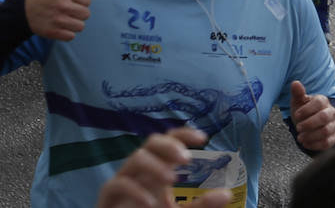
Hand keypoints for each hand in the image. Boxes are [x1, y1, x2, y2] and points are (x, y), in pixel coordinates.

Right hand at [24, 0, 90, 40]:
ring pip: (80, 27)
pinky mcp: (53, 33)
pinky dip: (67, 33)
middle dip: (79, 12)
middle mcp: (63, 6)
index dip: (80, 0)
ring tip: (66, 18)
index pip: (87, 1)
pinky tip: (60, 26)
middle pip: (86, 14)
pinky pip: (71, 36)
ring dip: (74, 24)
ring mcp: (58, 20)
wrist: (23, 10)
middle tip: (68, 9)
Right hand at [96, 127, 229, 207]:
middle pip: (151, 142)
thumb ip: (201, 206)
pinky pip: (118, 184)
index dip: (184, 134)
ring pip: (134, 158)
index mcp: (158, 169)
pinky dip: (134, 191)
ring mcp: (124, 180)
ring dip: (154, 166)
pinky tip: (150, 204)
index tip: (203, 138)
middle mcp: (142, 170)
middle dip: (168, 145)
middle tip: (186, 159)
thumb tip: (227, 194)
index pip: (170, 141)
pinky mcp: (108, 196)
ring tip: (171, 180)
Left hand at [290, 80, 334, 151]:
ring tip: (300, 138)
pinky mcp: (333, 138)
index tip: (296, 116)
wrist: (308, 123)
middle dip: (309, 124)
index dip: (306, 110)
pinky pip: (327, 143)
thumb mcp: (298, 101)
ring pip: (326, 131)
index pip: (318, 103)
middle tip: (298, 128)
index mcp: (322, 100)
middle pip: (324, 117)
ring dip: (311, 136)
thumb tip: (295, 83)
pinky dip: (315, 144)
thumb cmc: (303, 110)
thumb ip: (297, 93)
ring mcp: (333, 125)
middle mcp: (331, 112)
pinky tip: (306, 143)